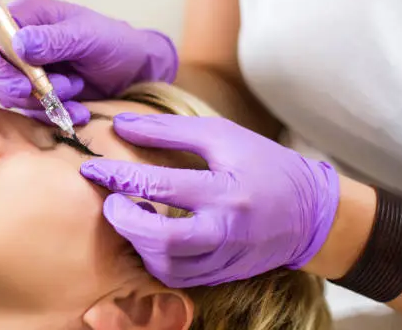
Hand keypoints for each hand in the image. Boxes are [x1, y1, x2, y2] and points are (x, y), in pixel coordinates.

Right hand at [0, 0, 177, 124]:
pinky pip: (32, 112)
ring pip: (11, 97)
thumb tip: (19, 44)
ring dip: (44, 101)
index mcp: (25, 17)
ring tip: (76, 89)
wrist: (134, 71)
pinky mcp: (37, 94)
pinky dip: (54, 114)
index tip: (21, 86)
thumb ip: (54, 39)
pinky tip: (79, 110)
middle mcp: (19, 44)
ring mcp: (26, 71)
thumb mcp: (88, 36)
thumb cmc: (114, 42)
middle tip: (55, 93)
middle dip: (20, 90)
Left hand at [80, 113, 339, 286]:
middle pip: (160, 242)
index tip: (91, 167)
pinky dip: (156, 257)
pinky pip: (178, 277)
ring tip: (132, 216)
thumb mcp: (222, 136)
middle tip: (110, 202)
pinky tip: (151, 236)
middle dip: (123, 222)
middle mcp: (226, 232)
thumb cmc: (264, 165)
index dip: (118, 177)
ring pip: (165, 266)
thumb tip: (122, 125)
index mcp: (227, 191)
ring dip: (137, 242)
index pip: (160, 186)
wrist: (310, 212)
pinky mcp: (223, 274)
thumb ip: (170, 130)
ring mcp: (225, 259)